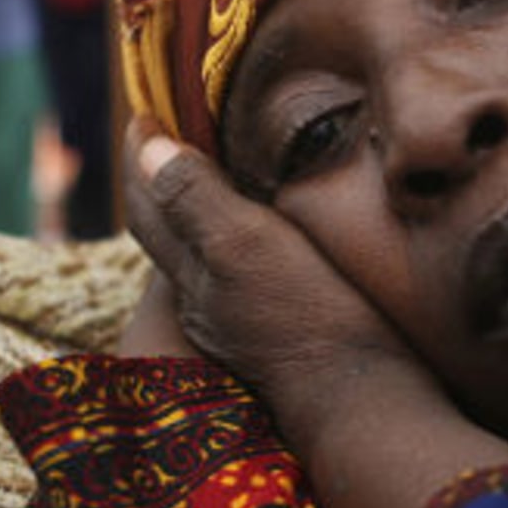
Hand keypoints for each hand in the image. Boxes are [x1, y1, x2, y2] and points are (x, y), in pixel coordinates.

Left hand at [122, 117, 407, 396]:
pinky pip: (239, 277)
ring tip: (222, 179)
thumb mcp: (249, 245)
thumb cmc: (311, 313)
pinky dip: (237, 245)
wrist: (365, 396)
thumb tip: (149, 147)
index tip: (145, 112)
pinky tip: (267, 243)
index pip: (148, 203)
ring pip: (204, 256)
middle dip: (166, 181)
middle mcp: (204, 300)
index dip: (142, 155)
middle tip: (178, 136)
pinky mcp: (275, 339)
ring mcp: (238, 324)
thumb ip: (197, 198)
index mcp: (191, 270)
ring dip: (202, 213)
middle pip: (168, 230)